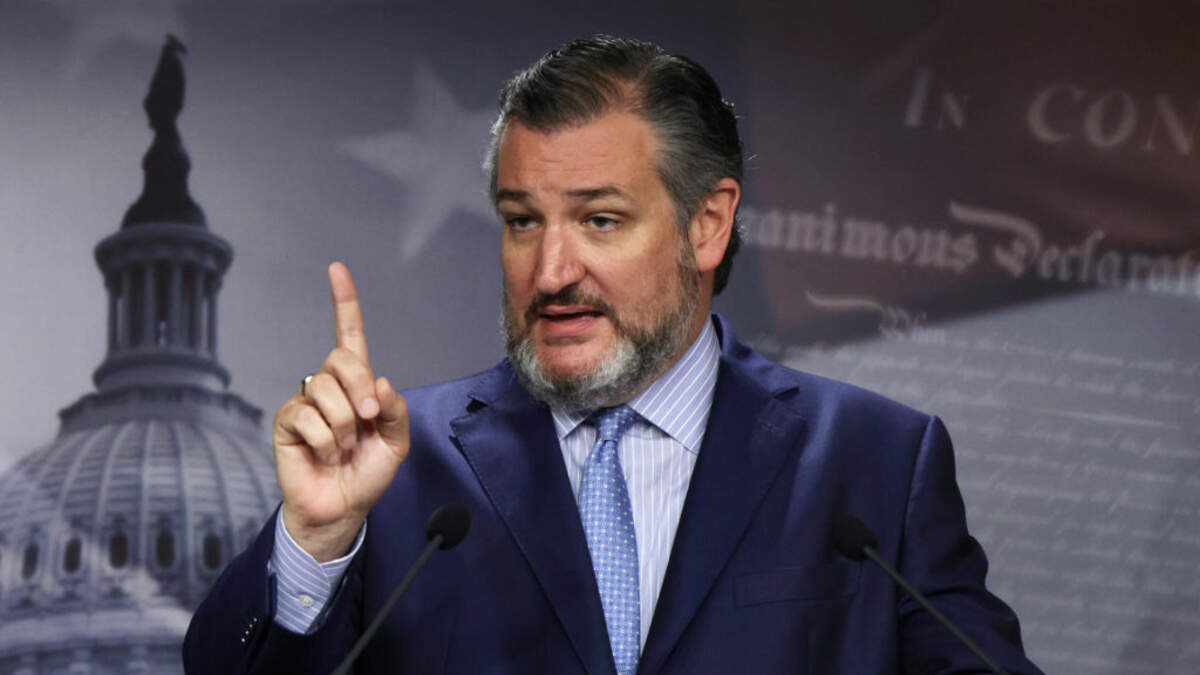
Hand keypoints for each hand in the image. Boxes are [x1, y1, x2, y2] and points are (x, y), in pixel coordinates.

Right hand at [273, 262, 409, 561]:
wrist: (342, 508)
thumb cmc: (367, 473)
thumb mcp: (396, 442)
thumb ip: (395, 410)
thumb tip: (381, 381)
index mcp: (357, 384)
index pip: (348, 335)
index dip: (344, 303)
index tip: (336, 270)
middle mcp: (329, 387)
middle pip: (341, 359)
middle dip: (360, 386)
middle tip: (369, 417)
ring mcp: (305, 402)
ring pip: (325, 389)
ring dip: (344, 424)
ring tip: (345, 448)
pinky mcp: (287, 422)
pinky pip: (307, 415)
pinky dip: (325, 440)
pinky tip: (326, 455)